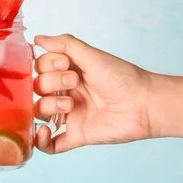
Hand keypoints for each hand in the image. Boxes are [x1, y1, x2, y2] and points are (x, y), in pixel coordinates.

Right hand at [33, 34, 152, 153]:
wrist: (144, 104)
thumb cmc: (122, 77)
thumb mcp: (93, 55)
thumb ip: (65, 45)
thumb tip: (37, 38)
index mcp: (70, 72)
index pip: (41, 67)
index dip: (46, 65)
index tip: (64, 63)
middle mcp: (68, 92)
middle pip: (39, 88)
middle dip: (50, 83)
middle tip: (73, 83)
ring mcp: (71, 115)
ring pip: (40, 112)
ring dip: (47, 106)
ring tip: (68, 106)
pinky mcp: (77, 135)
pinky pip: (50, 145)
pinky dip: (41, 141)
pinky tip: (45, 131)